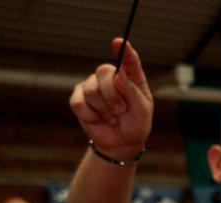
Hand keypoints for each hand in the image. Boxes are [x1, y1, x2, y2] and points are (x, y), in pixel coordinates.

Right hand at [70, 38, 153, 159]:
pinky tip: (98, 119)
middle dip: (112, 95)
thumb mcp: (142, 112)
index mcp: (131, 77)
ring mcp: (93, 85)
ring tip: (112, 118)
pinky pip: (79, 103)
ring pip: (91, 90)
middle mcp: (112, 77)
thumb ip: (132, 92)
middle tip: (120, 111)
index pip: (129, 59)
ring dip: (104, 109)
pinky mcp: (79, 98)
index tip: (119, 42)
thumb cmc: (135, 125)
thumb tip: (118, 76)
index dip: (124, 49)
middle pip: (104, 71)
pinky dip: (90, 115)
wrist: (121, 143)